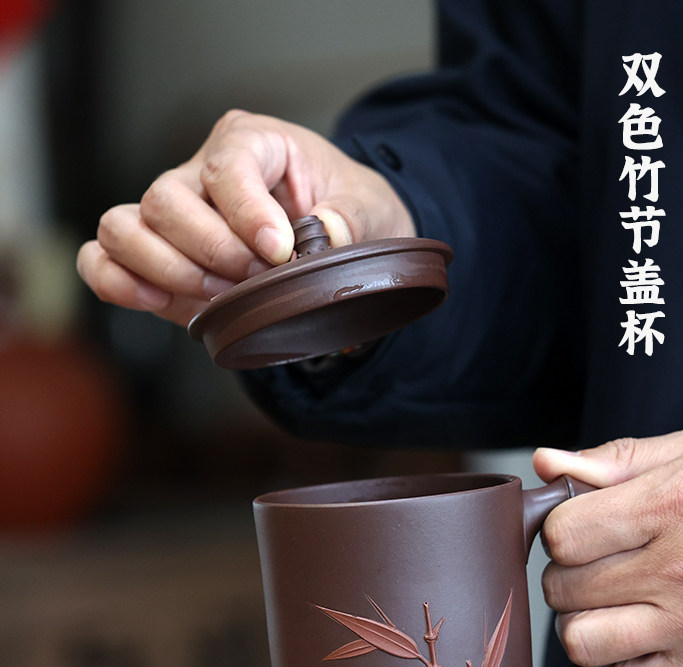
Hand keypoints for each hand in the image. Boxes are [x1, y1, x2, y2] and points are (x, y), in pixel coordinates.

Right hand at [77, 109, 415, 326]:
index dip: (246, 212)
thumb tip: (323, 233)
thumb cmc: (347, 211)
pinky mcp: (156, 259)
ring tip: (217, 294)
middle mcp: (200, 174)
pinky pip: (103, 259)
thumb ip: (351, 218)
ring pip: (124, 227)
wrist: (339, 242)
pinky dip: (116, 282)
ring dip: (165, 269)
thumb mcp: (370, 208)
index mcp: (252, 142)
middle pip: (165, 200)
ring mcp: (172, 218)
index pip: (227, 166)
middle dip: (210, 251)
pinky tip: (154, 299)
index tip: (278, 250)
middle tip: (253, 279)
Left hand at [533, 419, 682, 666]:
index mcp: (678, 503)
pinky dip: (615, 666)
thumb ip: (620, 458)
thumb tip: (547, 463)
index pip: (564, 534)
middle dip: (564, 569)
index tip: (578, 520)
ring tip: (603, 597)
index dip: (559, 525)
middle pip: (565, 588)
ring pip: (583, 643)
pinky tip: (631, 635)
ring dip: (579, 620)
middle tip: (592, 556)